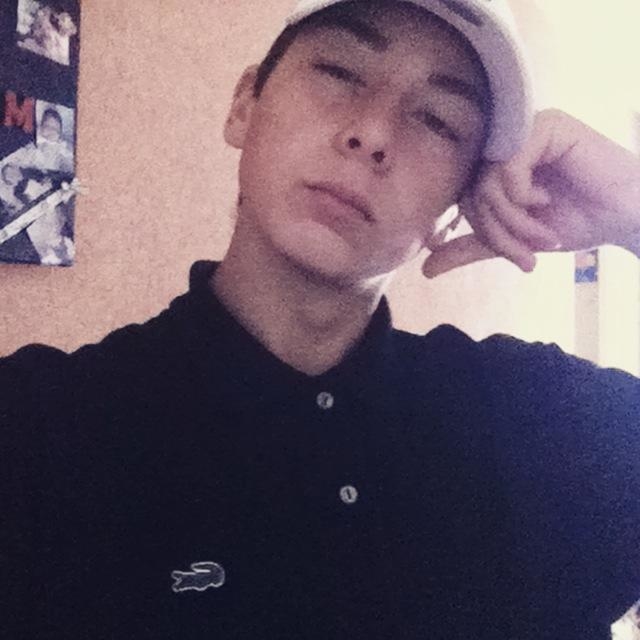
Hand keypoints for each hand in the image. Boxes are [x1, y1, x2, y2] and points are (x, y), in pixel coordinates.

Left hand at [423, 109, 639, 277]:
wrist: (625, 216)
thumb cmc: (575, 221)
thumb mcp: (513, 239)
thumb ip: (471, 246)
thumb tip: (424, 268)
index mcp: (494, 164)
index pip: (463, 197)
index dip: (482, 231)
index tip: (515, 255)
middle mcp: (505, 143)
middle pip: (471, 191)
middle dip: (498, 232)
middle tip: (526, 254)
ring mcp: (523, 130)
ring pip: (485, 182)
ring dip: (512, 220)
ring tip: (542, 235)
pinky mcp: (543, 127)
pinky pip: (507, 167)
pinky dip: (521, 197)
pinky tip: (546, 202)